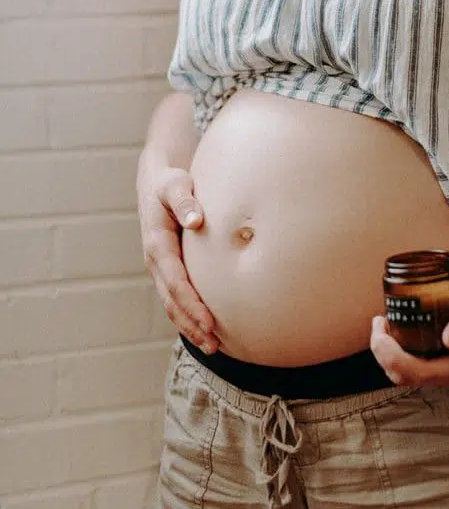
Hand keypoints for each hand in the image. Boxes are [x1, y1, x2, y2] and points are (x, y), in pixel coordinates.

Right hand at [137, 154, 218, 353]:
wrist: (157, 179)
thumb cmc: (170, 181)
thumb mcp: (175, 184)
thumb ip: (185, 200)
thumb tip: (195, 220)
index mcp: (157, 244)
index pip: (177, 282)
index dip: (193, 304)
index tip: (210, 321)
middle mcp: (156, 260)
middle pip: (173, 301)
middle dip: (192, 324)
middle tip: (215, 345)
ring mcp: (160, 267)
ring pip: (172, 304)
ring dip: (190, 326)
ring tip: (213, 346)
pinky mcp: (168, 267)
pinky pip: (176, 297)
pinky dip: (188, 315)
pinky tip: (205, 328)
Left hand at [370, 267, 448, 386]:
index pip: (419, 373)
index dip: (393, 357)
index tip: (383, 328)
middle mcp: (448, 373)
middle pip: (403, 376)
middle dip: (383, 353)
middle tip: (378, 321)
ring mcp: (438, 368)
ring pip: (399, 372)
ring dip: (383, 351)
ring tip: (381, 322)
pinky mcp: (429, 359)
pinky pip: (402, 363)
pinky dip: (389, 349)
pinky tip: (388, 326)